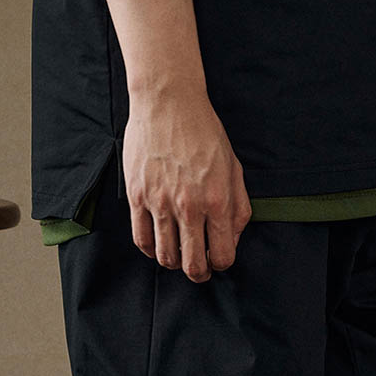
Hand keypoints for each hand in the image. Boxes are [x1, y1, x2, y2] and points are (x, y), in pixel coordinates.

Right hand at [121, 86, 252, 282]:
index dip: (222, 264)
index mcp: (217, 201)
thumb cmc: (204, 133)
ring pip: (165, 256)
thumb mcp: (234, 168)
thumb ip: (238, 207)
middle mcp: (188, 206)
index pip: (222, 255)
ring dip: (174, 262)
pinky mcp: (136, 196)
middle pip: (192, 265)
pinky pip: (141, 238)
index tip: (218, 259)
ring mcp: (159, 203)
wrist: (168, 103)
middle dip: (199, 273)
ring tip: (179, 254)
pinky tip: (158, 244)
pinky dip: (150, 249)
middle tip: (200, 268)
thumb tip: (232, 239)